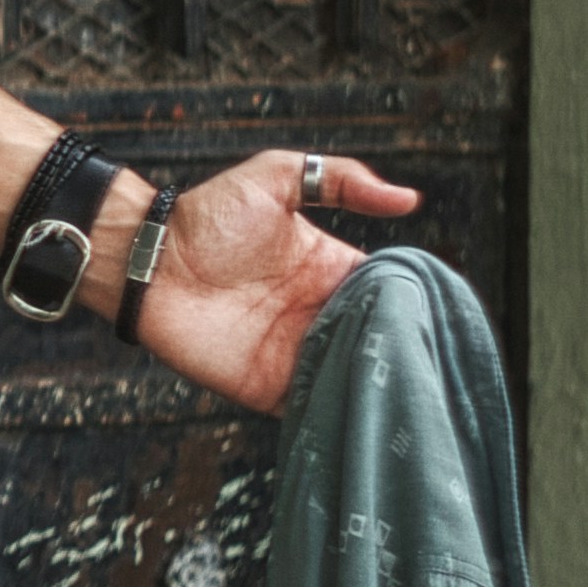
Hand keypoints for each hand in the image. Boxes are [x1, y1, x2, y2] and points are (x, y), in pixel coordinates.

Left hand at [120, 151, 421, 411]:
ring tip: (409, 390)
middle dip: (403, 349)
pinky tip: (361, 409)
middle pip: (378, 339)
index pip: (388, 291)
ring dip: (376, 383)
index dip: (413, 302)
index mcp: (329, 269)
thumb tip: (409, 200)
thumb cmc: (205, 215)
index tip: (438, 313)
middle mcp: (320, 314)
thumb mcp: (275, 177)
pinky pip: (314, 405)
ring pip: (353, 375)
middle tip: (430, 358)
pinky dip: (338, 410)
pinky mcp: (270, 387)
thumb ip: (340, 180)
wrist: (149, 261)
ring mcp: (296, 352)